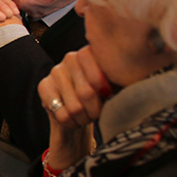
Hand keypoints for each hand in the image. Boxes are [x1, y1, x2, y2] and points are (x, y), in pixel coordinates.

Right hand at [38, 46, 112, 168]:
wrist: (78, 112)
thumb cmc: (101, 97)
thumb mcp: (116, 86)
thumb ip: (122, 81)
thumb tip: (133, 83)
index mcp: (92, 53)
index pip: (98, 73)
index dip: (105, 91)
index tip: (109, 98)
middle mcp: (71, 58)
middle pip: (86, 93)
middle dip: (95, 111)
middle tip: (97, 114)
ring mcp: (56, 71)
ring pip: (74, 107)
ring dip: (83, 119)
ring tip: (86, 117)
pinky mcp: (44, 86)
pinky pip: (61, 113)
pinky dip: (71, 123)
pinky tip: (73, 119)